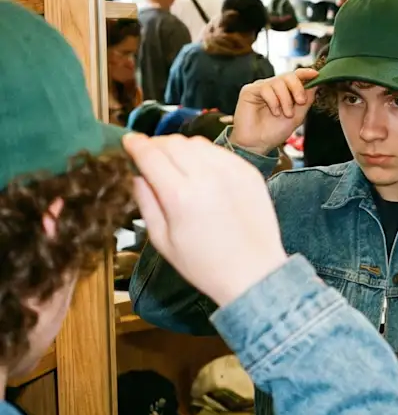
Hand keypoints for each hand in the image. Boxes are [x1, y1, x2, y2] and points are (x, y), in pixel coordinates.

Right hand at [124, 133, 286, 307]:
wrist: (253, 272)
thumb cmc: (205, 265)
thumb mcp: (162, 240)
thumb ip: (146, 202)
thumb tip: (135, 174)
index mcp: (180, 196)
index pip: (150, 155)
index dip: (135, 145)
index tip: (128, 141)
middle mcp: (207, 177)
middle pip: (172, 143)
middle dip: (156, 144)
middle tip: (150, 155)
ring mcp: (231, 171)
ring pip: (196, 142)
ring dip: (180, 147)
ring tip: (175, 164)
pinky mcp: (248, 171)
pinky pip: (219, 151)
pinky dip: (204, 154)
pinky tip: (200, 171)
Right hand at [230, 68, 318, 153]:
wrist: (258, 144)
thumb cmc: (275, 131)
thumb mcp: (298, 116)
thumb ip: (307, 99)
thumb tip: (317, 83)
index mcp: (284, 91)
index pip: (296, 76)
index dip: (305, 73)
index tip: (315, 74)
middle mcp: (273, 87)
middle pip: (288, 76)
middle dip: (298, 88)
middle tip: (300, 101)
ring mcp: (261, 87)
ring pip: (278, 82)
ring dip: (286, 100)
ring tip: (286, 114)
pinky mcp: (249, 91)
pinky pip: (266, 88)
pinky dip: (273, 101)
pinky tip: (274, 112)